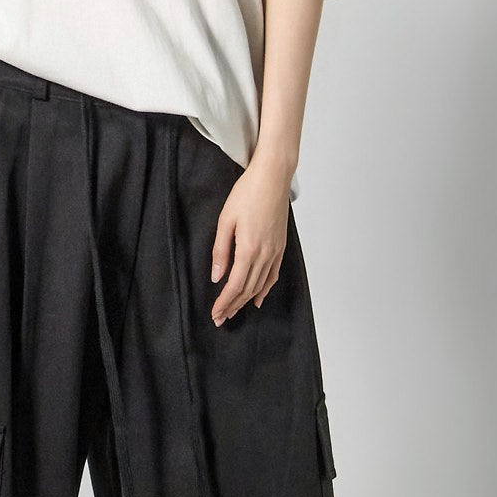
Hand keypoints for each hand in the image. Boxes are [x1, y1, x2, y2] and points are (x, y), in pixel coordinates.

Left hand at [209, 166, 289, 324]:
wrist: (273, 178)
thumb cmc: (247, 193)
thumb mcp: (226, 220)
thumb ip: (221, 250)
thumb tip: (217, 276)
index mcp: (249, 249)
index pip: (235, 285)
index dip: (224, 302)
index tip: (215, 313)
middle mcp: (265, 254)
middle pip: (248, 289)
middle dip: (233, 306)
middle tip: (220, 319)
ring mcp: (275, 251)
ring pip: (261, 285)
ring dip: (246, 301)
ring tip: (234, 311)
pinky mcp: (280, 246)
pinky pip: (273, 275)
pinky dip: (265, 289)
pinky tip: (258, 298)